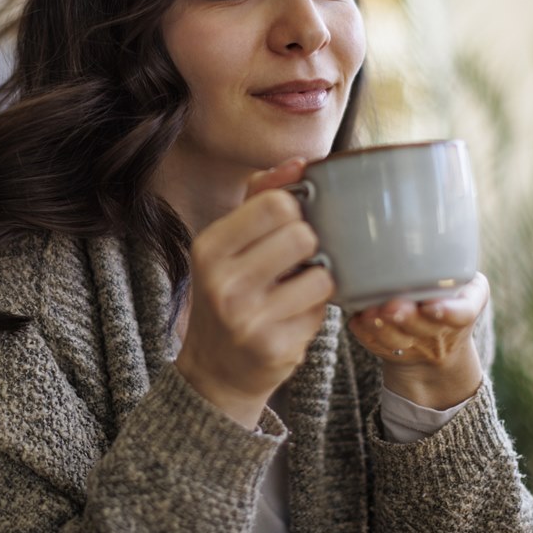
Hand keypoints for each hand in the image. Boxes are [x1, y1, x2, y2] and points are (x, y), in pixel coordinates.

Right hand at [175, 157, 334, 429]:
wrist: (216, 369)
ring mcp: (248, 319)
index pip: (275, 203)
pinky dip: (317, 309)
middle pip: (302, 234)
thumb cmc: (230, 292)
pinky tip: (295, 316)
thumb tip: (300, 163)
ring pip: (322, 274)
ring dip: (319, 279)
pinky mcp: (275, 348)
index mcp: (209, 247)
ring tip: (298, 289)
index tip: (290, 224)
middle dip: (309, 244)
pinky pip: (323, 310)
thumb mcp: (229, 243)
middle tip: (297, 260)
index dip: (295, 209)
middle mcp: (223, 283)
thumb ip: (260, 196)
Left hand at [347, 273, 489, 408]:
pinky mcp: (394, 355)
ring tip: (369, 313)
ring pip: (398, 341)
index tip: (432, 308)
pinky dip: (364, 334)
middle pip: (425, 328)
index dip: (448, 312)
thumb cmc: (448, 296)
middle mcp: (446, 333)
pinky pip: (377, 347)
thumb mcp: (463, 282)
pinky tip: (356, 320)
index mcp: (468, 306)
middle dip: (405, 317)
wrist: (439, 343)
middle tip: (390, 307)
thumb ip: (447, 268)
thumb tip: (412, 249)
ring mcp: (420, 349)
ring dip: (381, 328)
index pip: (463, 313)